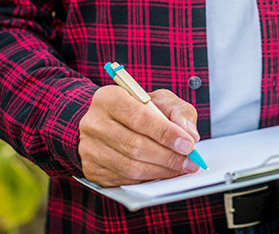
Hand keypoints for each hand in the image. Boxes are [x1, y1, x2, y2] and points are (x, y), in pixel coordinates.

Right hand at [78, 86, 201, 186]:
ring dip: (161, 171)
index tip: (188, 144)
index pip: (138, 118)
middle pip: (134, 145)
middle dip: (168, 156)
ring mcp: (88, 148)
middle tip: (190, 162)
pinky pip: (124, 180)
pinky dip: (148, 179)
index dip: (166, 134)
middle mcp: (93, 122)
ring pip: (130, 167)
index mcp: (109, 98)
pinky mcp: (91, 169)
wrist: (110, 121)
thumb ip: (179, 112)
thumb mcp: (161, 99)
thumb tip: (190, 135)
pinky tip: (163, 173)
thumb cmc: (139, 108)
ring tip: (181, 168)